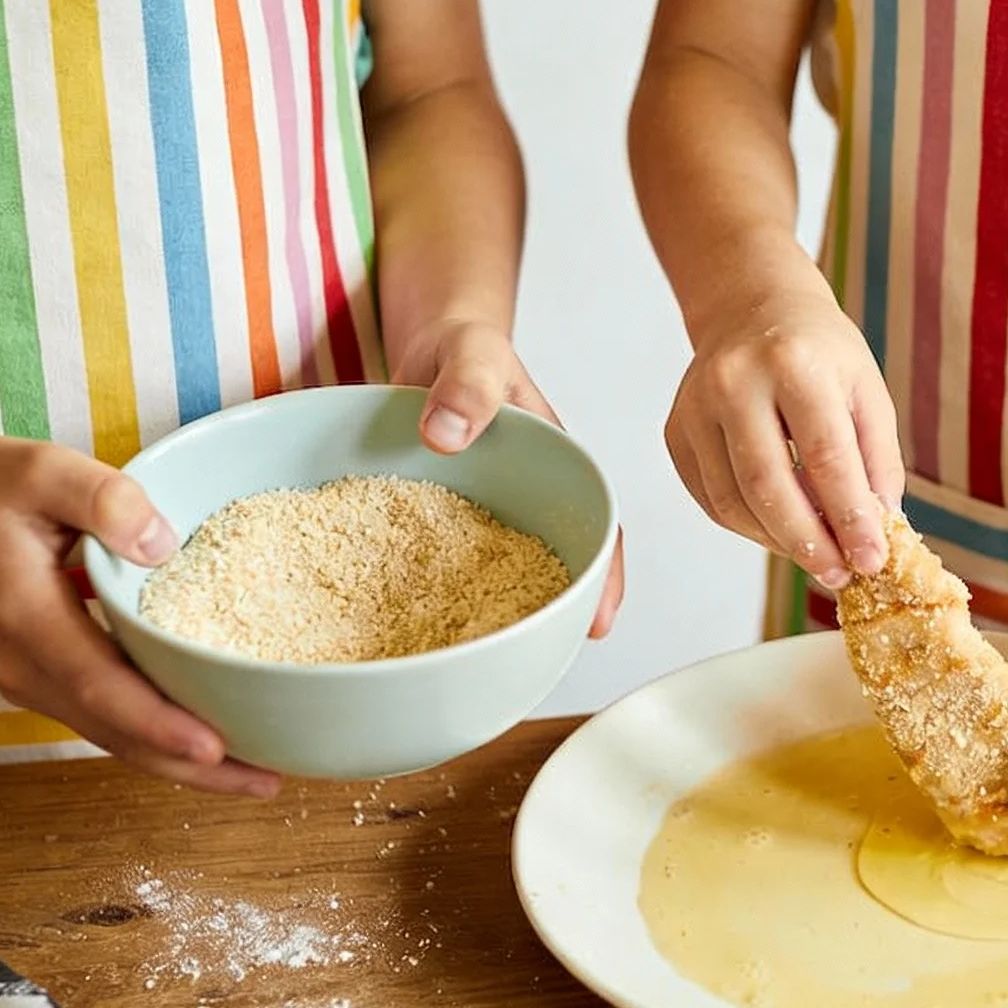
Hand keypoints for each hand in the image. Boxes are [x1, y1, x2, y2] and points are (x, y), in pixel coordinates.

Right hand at [0, 437, 281, 795]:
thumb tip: (163, 545)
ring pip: (110, 738)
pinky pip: (102, 722)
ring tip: (254, 777)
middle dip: (190, 767)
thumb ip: (102, 498)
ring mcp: (27, 682)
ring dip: (178, 765)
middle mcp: (24, 666)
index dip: (158, 721)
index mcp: (25, 617)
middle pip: (114, 733)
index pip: (99, 685)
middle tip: (266, 782)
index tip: (215, 747)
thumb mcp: (38, 468)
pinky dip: (153, 741)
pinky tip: (205, 746)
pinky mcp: (39, 680)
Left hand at [392, 316, 624, 637]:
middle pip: (551, 569)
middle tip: (531, 664)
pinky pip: (437, 565)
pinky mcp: (436, 523)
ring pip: (494, 578)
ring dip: (488, 617)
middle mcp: (526, 504)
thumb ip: (467, 383)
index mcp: (558, 469)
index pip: (598, 529)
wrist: (426, 342)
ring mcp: (481, 518)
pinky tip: (403, 626)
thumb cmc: (465, 344)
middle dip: (548, 618)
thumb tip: (446, 435)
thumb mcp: (473, 351)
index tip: (600, 621)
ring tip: (470, 663)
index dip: (603, 578)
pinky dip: (426, 594)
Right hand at [666, 276, 901, 587]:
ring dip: (777, 541)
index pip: (824, 456)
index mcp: (794, 363)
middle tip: (839, 573)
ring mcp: (696, 406)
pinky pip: (711, 499)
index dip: (849, 517)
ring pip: (732, 501)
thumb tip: (878, 531)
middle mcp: (735, 381)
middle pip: (768, 485)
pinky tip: (780, 530)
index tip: (872, 559)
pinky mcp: (676, 431)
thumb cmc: (818, 350)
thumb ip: (877, 461)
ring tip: (816, 556)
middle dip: (808, 542)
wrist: (752, 306)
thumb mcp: (867, 390)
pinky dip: (749, 526)